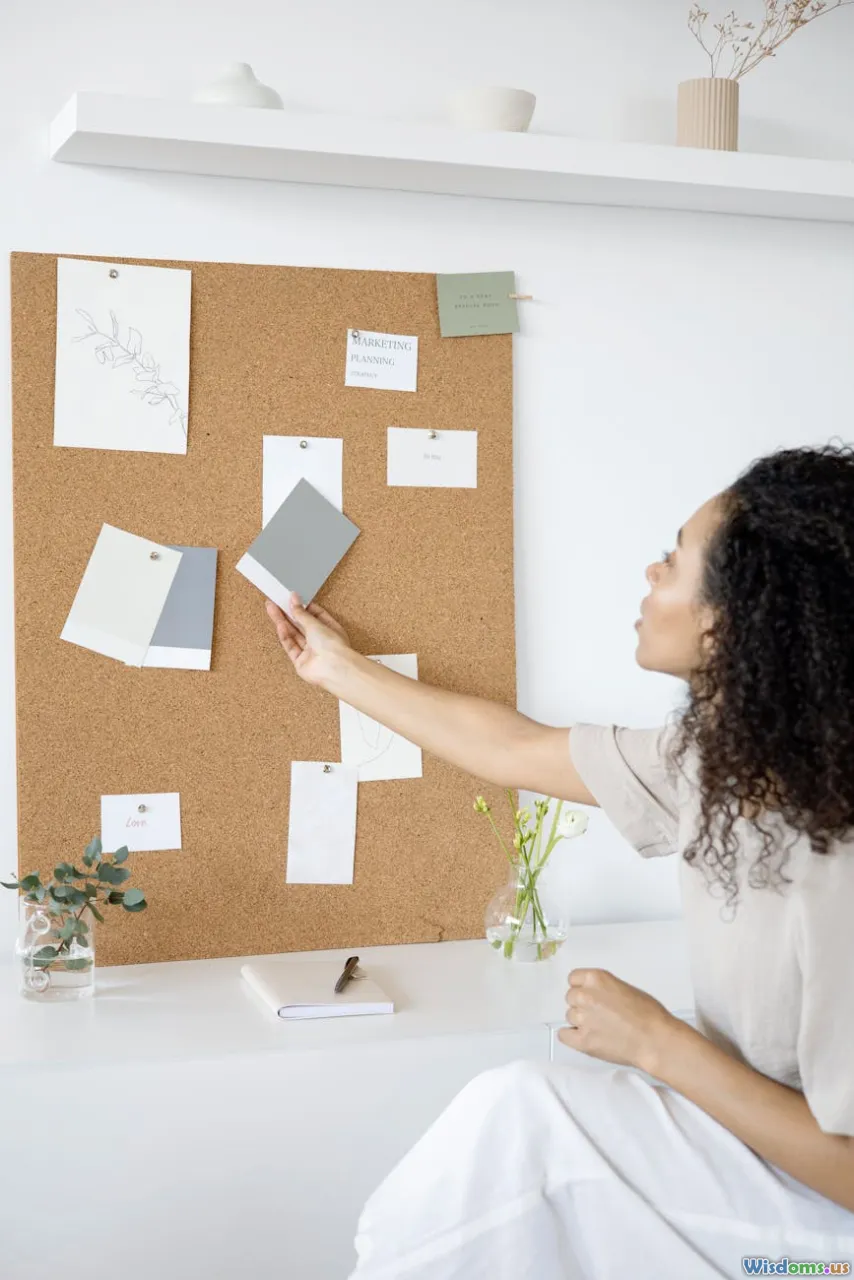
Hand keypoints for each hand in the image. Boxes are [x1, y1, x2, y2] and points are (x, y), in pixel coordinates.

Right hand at [265, 593, 353, 687]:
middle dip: (288, 612)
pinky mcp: (300, 661)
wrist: (332, 668)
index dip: (302, 606)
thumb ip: (301, 612)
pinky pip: (291, 646)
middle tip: (275, 601)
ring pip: (293, 634)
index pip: (315, 614)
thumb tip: (294, 599)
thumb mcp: (315, 623)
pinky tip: (279, 625)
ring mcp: (310, 652)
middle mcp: (320, 641)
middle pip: (301, 624)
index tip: (291, 597)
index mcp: (330, 629)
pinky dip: (285, 636)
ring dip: (282, 621)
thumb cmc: (332, 646)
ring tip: (271, 608)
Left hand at [557, 968, 681, 1074]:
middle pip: (571, 998)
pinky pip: (564, 1036)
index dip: (582, 987)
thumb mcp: (625, 988)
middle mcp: (585, 995)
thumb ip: (604, 989)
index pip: (573, 978)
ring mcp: (582, 1019)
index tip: (591, 995)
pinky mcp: (582, 1041)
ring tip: (600, 1029)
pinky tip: (585, 1038)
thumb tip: (596, 996)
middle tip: (599, 1014)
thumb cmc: (648, 1013)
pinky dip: (572, 1037)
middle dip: (582, 1004)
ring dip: (581, 1021)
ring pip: (570, 1016)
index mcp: (596, 978)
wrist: (655, 1040)